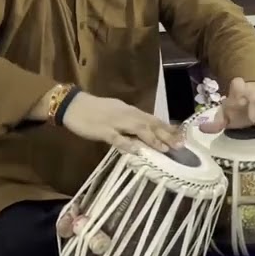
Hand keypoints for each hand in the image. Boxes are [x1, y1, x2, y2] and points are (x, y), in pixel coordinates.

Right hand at [61, 92, 181, 153]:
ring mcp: (115, 122)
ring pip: (138, 129)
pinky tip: (136, 150)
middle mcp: (127, 115)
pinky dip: (127, 143)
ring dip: (152, 139)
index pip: (153, 119)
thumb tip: (146, 131)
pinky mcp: (103, 130)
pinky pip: (116, 138)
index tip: (182, 136)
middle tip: (180, 145)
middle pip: (150, 124)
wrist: (73, 105)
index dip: (168, 128)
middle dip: (166, 135)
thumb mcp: (117, 113)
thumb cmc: (96, 110)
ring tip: (165, 149)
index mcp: (131, 111)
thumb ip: (131, 122)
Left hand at [197, 78, 254, 133]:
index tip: (236, 101)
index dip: (239, 89)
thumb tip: (201, 128)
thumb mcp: (223, 116)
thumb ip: (214, 124)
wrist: (252, 101)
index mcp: (237, 90)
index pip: (238, 83)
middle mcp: (252, 91)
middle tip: (253, 121)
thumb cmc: (235, 110)